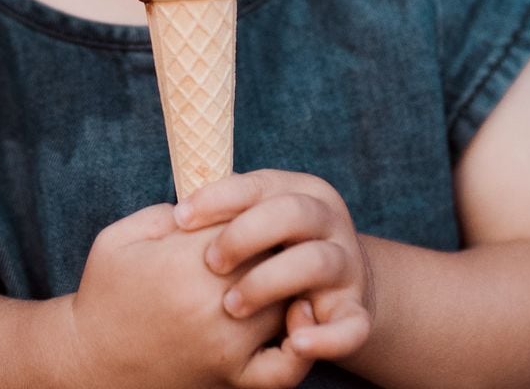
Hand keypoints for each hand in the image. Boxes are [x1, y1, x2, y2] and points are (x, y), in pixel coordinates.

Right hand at [66, 203, 312, 388]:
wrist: (90, 364)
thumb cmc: (104, 296)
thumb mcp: (118, 239)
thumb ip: (165, 213)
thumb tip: (214, 202)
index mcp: (184, 261)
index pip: (247, 219)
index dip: (250, 215)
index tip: (243, 218)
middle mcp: (212, 302)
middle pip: (274, 257)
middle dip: (272, 247)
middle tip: (266, 245)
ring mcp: (227, 343)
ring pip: (287, 300)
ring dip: (289, 286)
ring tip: (277, 275)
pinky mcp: (233, 377)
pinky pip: (286, 367)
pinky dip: (300, 347)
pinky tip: (293, 326)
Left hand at [175, 170, 373, 363]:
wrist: (333, 286)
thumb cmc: (270, 251)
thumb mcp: (249, 220)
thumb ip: (221, 212)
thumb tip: (174, 216)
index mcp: (299, 192)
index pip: (258, 185)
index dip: (218, 199)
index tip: (181, 218)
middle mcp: (328, 222)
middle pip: (292, 213)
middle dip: (245, 235)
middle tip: (210, 263)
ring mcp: (346, 267)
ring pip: (317, 262)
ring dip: (270, 281)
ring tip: (232, 306)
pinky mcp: (355, 312)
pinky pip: (351, 327)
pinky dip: (326, 338)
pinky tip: (295, 344)